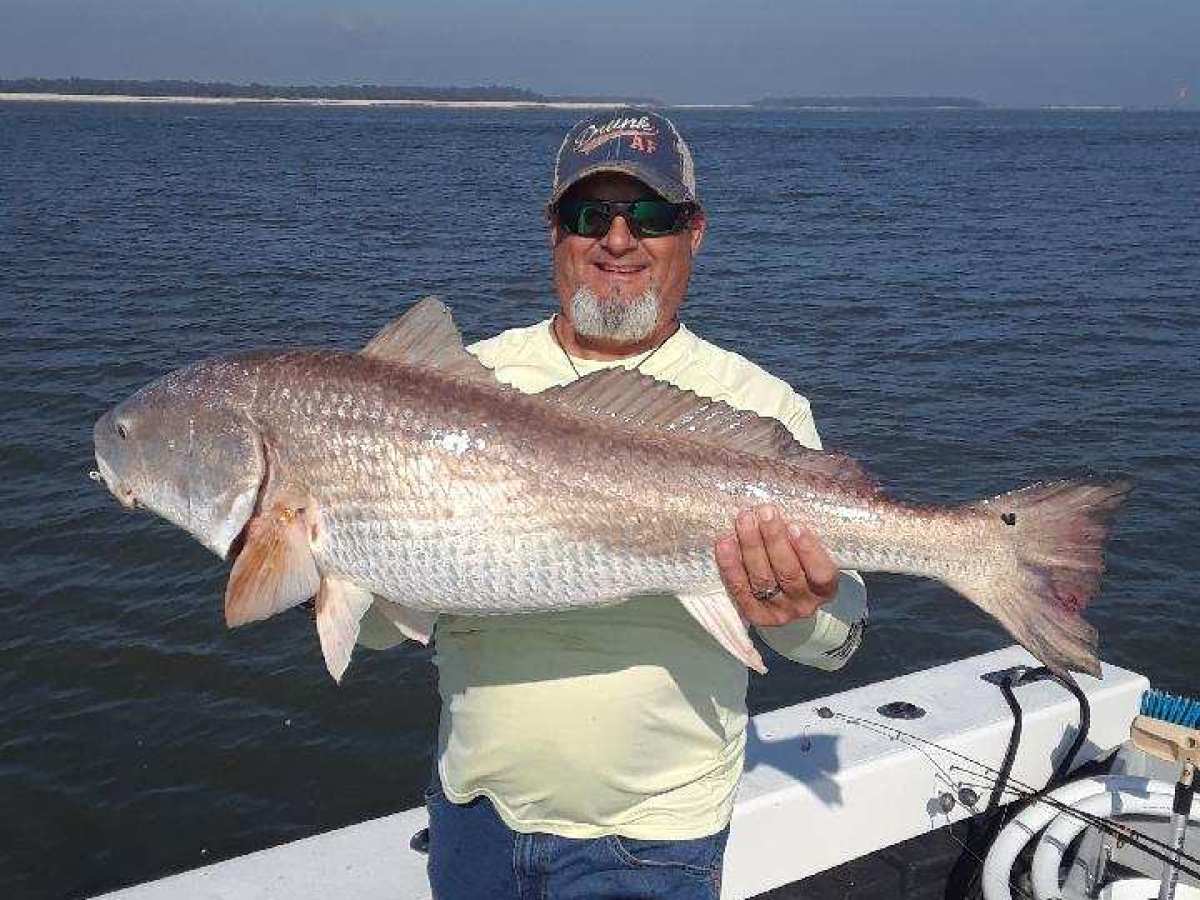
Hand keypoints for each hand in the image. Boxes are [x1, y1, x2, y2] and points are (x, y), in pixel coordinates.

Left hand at [714, 505, 838, 626]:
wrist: (785, 600)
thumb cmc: (800, 566)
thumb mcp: (811, 556)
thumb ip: (803, 536)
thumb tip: (788, 502)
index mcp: (825, 589)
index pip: (821, 573)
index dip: (809, 550)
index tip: (795, 525)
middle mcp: (804, 604)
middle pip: (787, 572)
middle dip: (774, 539)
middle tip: (764, 512)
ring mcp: (778, 611)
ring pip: (762, 578)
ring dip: (751, 546)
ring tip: (744, 519)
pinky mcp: (754, 615)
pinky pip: (740, 589)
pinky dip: (731, 565)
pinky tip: (725, 542)